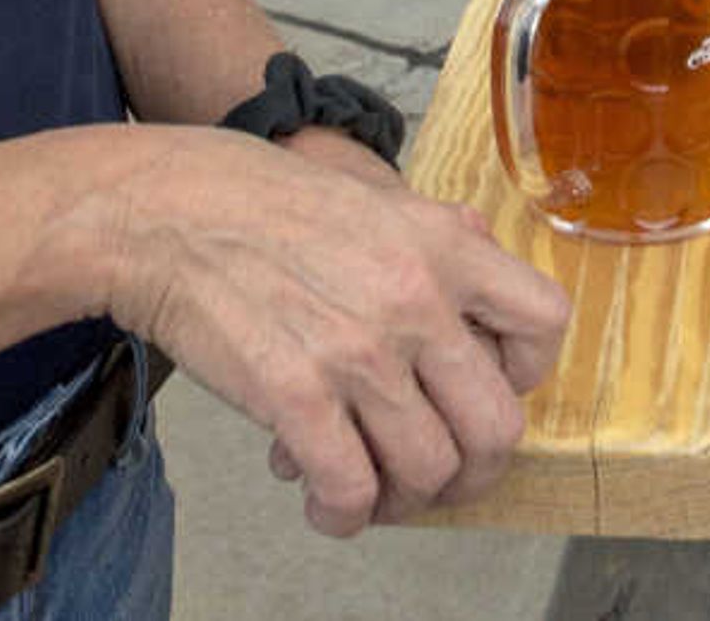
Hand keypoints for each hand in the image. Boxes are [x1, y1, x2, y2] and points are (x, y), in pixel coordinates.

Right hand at [108, 129, 570, 537]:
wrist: (164, 212)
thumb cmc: (258, 200)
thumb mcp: (372, 195)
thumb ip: (435, 234)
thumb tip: (477, 261)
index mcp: (441, 245)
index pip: (545, 324)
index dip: (524, 373)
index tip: (487, 387)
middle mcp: (414, 300)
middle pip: (496, 426)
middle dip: (473, 468)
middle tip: (440, 472)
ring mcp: (357, 352)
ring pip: (428, 471)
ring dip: (405, 498)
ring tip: (375, 489)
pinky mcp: (296, 396)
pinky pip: (352, 490)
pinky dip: (345, 514)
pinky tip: (328, 503)